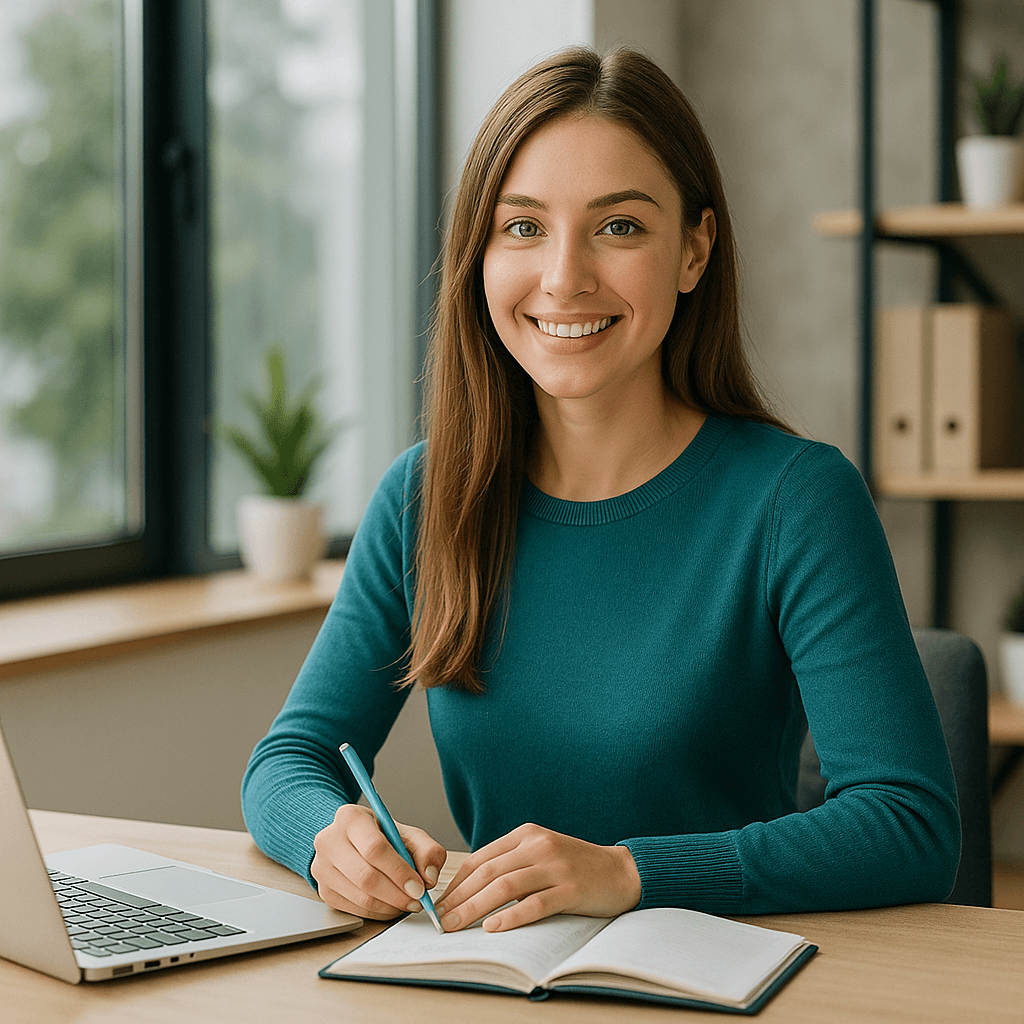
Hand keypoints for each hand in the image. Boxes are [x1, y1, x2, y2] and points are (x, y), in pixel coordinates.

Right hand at [311, 803, 446, 919]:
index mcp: (350, 817)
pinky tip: (391, 905)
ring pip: (360, 897)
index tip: (419, 887)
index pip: (374, 848)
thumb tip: (429, 877)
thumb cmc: (383, 837)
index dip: (399, 871)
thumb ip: (427, 851)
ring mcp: (322, 867)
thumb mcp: (408, 834)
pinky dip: (378, 912)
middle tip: (417, 900)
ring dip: (390, 906)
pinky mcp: (324, 890)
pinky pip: (354, 909)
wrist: (355, 841)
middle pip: (365, 876)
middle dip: (397, 893)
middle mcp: (329, 840)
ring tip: (407, 903)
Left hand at [435, 823, 640, 932]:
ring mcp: (555, 866)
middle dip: (459, 898)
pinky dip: (511, 917)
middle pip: (488, 873)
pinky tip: (493, 928)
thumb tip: (471, 889)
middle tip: (441, 920)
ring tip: (456, 926)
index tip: (440, 902)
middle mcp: (538, 845)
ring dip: (475, 909)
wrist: (621, 871)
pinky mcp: (570, 889)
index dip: (457, 882)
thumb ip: (512, 863)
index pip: (481, 858)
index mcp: (526, 834)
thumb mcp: (541, 854)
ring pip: (505, 887)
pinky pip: (534, 904)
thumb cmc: (576, 866)